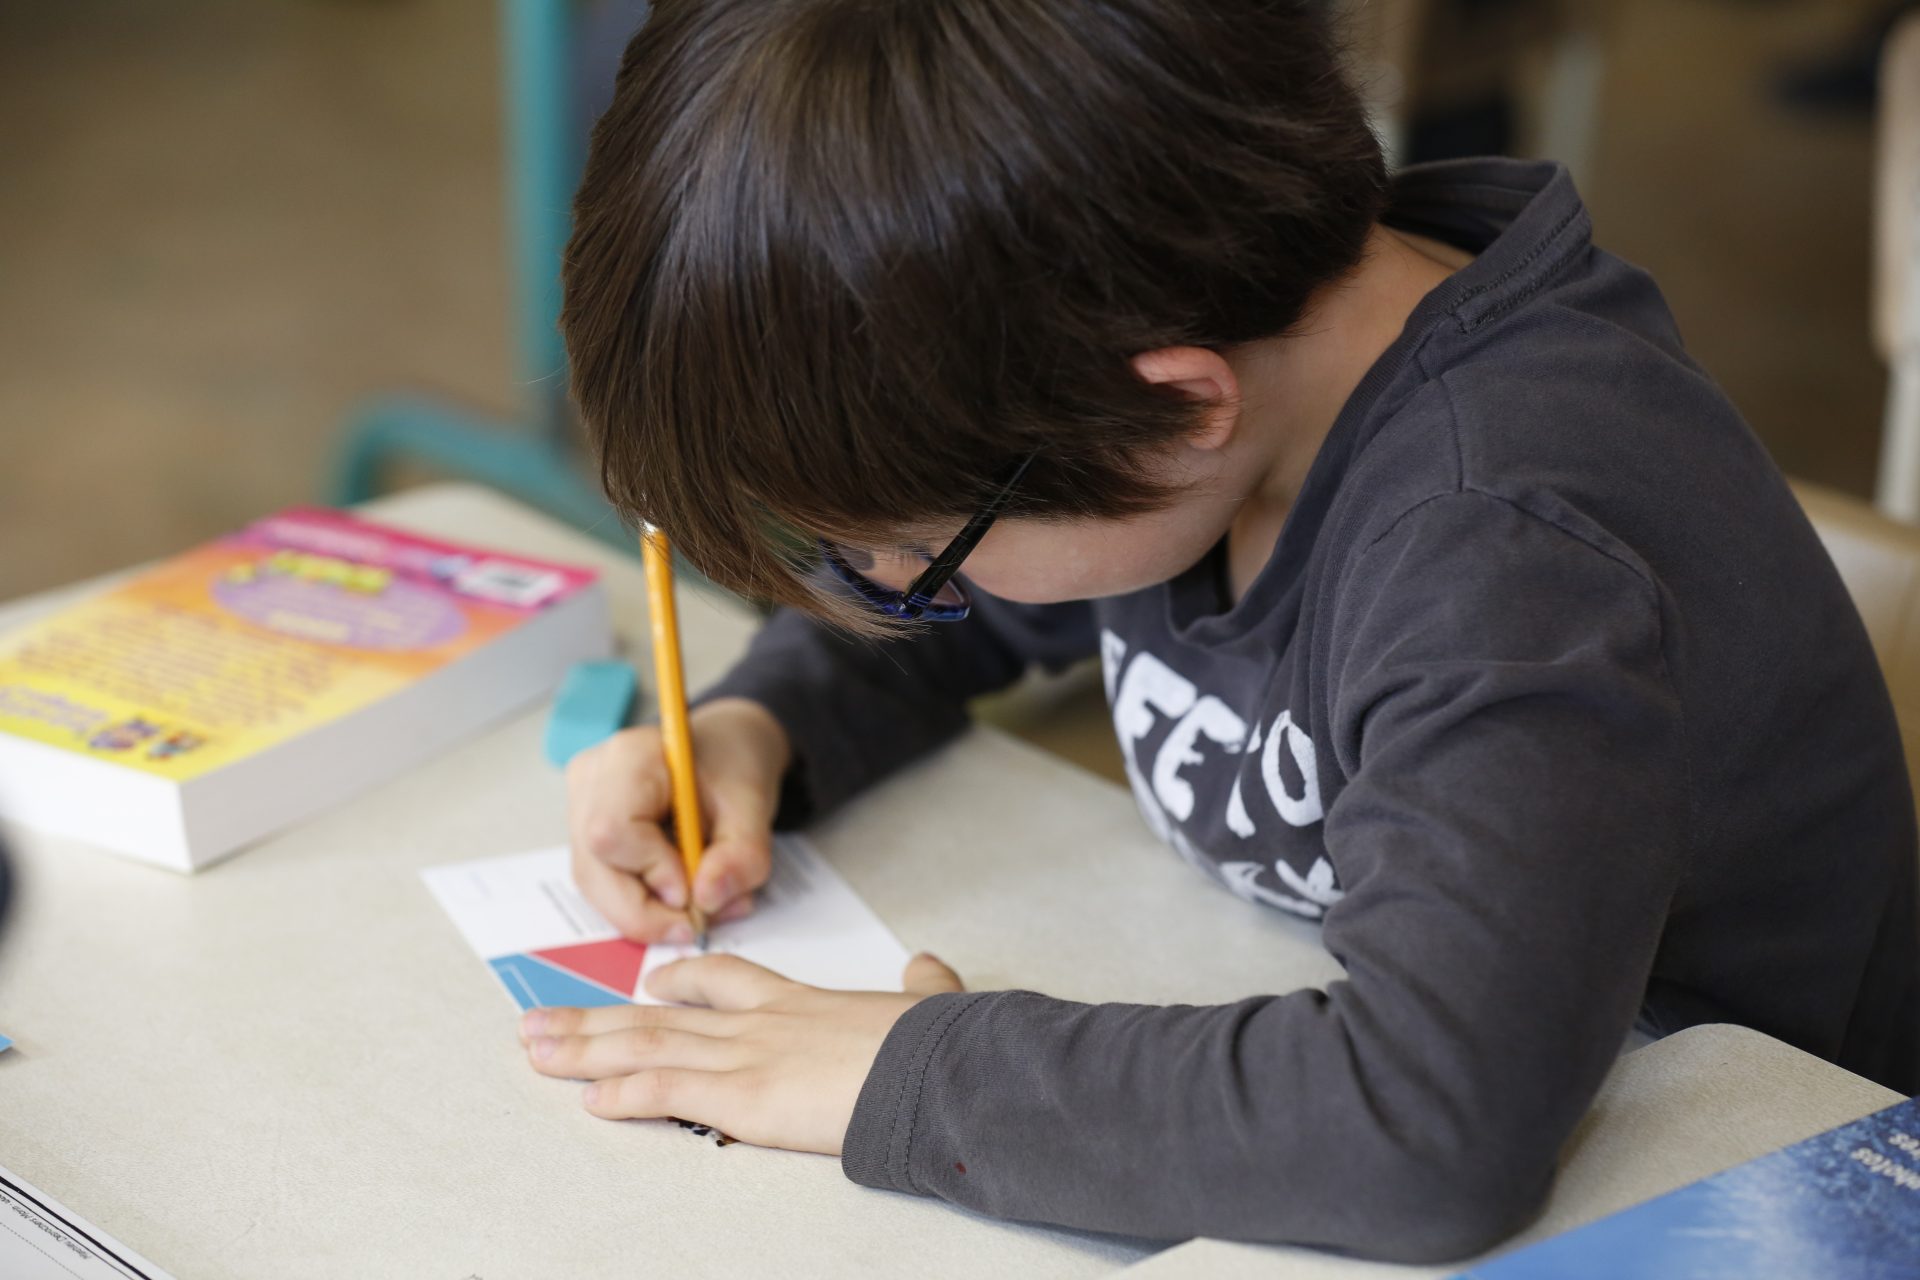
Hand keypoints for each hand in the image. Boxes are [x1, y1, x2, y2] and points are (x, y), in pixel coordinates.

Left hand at [519, 952, 966, 1153]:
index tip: (649, 982)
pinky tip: (590, 1099)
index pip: (728, 980)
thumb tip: (929, 967)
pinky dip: (626, 1095)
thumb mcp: (932, 1005)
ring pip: (650, 1047)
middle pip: (661, 1014)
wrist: (944, 1063)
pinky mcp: (747, 1096)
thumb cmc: (943, 1042)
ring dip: (587, 1051)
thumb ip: (925, 987)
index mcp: (802, 1003)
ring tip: (535, 1052)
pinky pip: (670, 1092)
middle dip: (595, 1019)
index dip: (681, 981)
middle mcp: (762, 1022)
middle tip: (540, 1022)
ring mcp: (749, 1055)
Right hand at [565, 697, 790, 942]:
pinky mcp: (584, 833)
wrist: (723, 750)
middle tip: (697, 920)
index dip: (652, 872)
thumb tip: (706, 899)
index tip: (695, 890)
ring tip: (697, 903)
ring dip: (647, 911)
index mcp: (630, 756)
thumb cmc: (732, 765)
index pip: (612, 832)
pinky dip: (641, 902)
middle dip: (646, 911)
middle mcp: (591, 780)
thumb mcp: (754, 805)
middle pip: (594, 869)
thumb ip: (741, 855)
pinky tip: (677, 891)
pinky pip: (602, 885)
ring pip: (595, 885)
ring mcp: (579, 807)